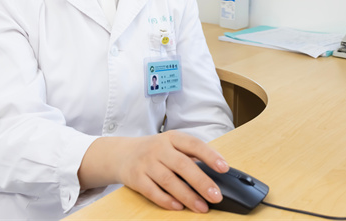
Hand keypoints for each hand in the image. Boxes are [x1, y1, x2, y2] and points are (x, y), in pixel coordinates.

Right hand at [78, 130, 229, 212]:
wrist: (122, 154)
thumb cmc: (155, 150)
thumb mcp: (172, 144)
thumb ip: (190, 154)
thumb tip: (216, 171)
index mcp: (172, 137)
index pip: (194, 144)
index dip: (210, 156)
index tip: (224, 168)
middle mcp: (159, 148)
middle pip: (182, 165)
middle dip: (202, 182)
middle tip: (216, 196)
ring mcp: (146, 163)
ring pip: (169, 181)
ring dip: (187, 196)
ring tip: (202, 207)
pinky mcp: (135, 178)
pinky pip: (152, 191)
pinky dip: (166, 200)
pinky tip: (179, 207)